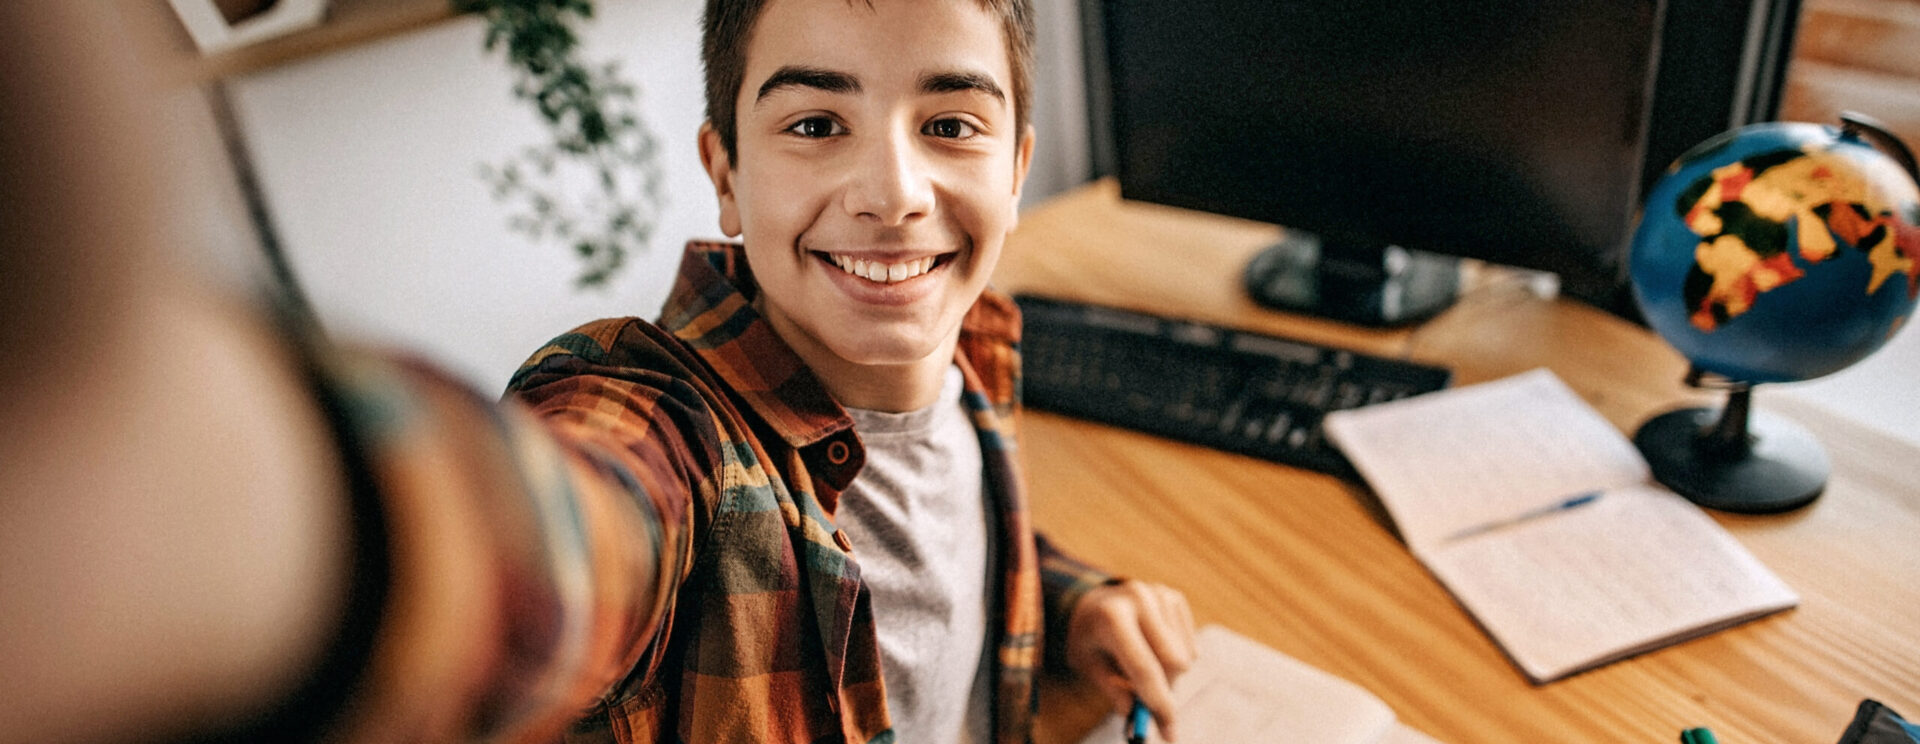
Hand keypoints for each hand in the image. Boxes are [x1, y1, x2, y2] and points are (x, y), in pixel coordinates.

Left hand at [1064, 580, 1196, 740]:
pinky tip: (1153, 650)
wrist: (1091, 603)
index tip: (1169, 734)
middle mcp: (1139, 598)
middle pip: (1174, 662)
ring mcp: (1159, 593)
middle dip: (1166, 690)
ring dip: (1170, 675)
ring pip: (1186, 657)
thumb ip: (1112, 689)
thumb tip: (1135, 714)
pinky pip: (1190, 645)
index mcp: (1112, 616)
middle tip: (1152, 706)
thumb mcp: (1088, 665)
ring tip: (1143, 670)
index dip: (1158, 705)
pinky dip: (1178, 658)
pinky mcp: (1173, 597)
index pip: (1144, 668)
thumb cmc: (1088, 640)